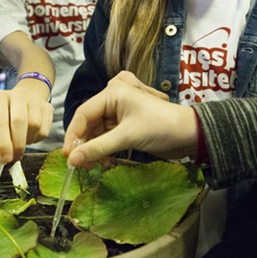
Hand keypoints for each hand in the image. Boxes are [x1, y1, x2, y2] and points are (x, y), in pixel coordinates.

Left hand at [0, 83, 53, 162]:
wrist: (26, 96)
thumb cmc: (6, 113)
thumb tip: (2, 157)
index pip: (0, 122)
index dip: (3, 144)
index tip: (4, 159)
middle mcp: (17, 95)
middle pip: (19, 122)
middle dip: (17, 144)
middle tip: (15, 157)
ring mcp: (34, 100)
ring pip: (34, 125)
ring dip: (28, 140)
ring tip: (22, 141)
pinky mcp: (47, 107)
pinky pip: (44, 130)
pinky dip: (37, 139)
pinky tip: (30, 136)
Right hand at [64, 71, 197, 166]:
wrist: (190, 134)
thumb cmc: (161, 128)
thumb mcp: (127, 138)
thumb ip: (97, 148)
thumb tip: (71, 161)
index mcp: (113, 92)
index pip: (83, 113)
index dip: (73, 136)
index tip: (67, 157)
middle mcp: (114, 97)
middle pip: (89, 122)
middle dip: (84, 144)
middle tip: (82, 165)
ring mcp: (120, 110)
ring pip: (97, 129)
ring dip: (94, 148)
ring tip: (96, 165)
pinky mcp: (126, 122)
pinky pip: (106, 133)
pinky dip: (104, 147)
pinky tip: (106, 160)